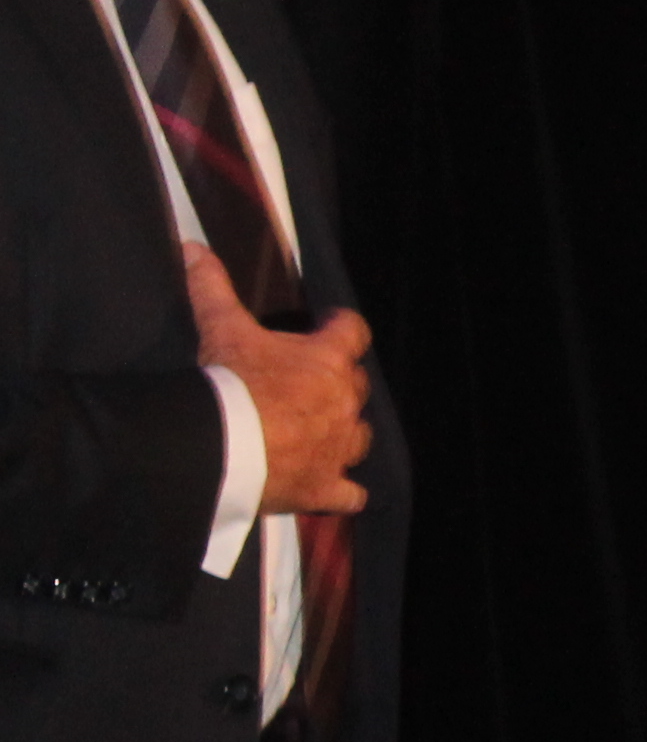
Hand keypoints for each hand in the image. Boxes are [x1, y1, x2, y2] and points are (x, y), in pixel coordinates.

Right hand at [183, 244, 371, 511]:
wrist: (219, 448)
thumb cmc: (228, 384)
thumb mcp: (220, 330)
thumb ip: (211, 288)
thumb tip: (192, 248)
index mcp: (328, 361)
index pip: (353, 331)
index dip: (341, 326)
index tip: (329, 324)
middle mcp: (344, 403)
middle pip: (356, 387)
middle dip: (338, 383)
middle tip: (310, 384)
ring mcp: (338, 449)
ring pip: (358, 437)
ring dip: (343, 432)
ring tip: (320, 432)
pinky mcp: (325, 488)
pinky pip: (350, 493)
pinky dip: (342, 491)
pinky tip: (331, 488)